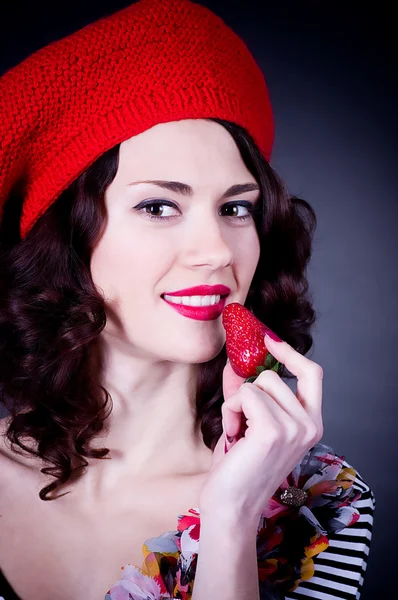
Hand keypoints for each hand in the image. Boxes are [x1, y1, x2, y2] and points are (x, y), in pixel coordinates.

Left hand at [198, 333, 323, 525]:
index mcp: (311, 423)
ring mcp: (294, 428)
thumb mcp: (250, 422)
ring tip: (238, 432)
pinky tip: (233, 434)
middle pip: (274, 376)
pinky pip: (244, 395)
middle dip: (249, 391)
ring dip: (238, 403)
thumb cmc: (239, 468)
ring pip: (258, 384)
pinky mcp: (273, 431)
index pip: (313, 373)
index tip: (268, 341)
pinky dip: (231, 410)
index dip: (290, 353)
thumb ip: (250, 392)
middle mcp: (309, 425)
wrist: (231, 507)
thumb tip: (239, 361)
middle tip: (241, 419)